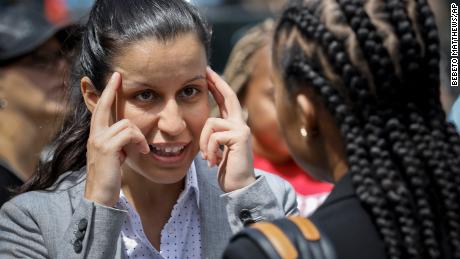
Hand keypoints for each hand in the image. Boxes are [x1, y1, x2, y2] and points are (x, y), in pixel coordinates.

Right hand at [84, 72, 149, 206]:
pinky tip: (143, 152)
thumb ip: (120, 141)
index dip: (107, 93)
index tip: (114, 78)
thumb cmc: (110, 176)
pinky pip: (129, 134)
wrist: (100, 197)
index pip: (101, 109)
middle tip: (118, 75)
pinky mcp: (106, 148)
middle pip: (102, 106)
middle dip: (110, 90)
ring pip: (126, 124)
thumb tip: (131, 132)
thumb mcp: (116, 154)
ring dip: (140, 136)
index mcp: (97, 135)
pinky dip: (140, 141)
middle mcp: (94, 135)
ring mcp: (99, 141)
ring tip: (143, 149)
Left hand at [200, 67, 255, 192]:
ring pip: (211, 123)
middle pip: (229, 96)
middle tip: (206, 71)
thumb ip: (214, 134)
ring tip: (208, 158)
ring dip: (203, 143)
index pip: (227, 100)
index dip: (219, 85)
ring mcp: (242, 129)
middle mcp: (241, 124)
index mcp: (235, 125)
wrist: (239, 187)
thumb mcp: (217, 148)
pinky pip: (214, 135)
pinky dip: (208, 150)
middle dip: (216, 83)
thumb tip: (205, 124)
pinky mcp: (240, 136)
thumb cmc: (227, 169)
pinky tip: (214, 162)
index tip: (208, 73)